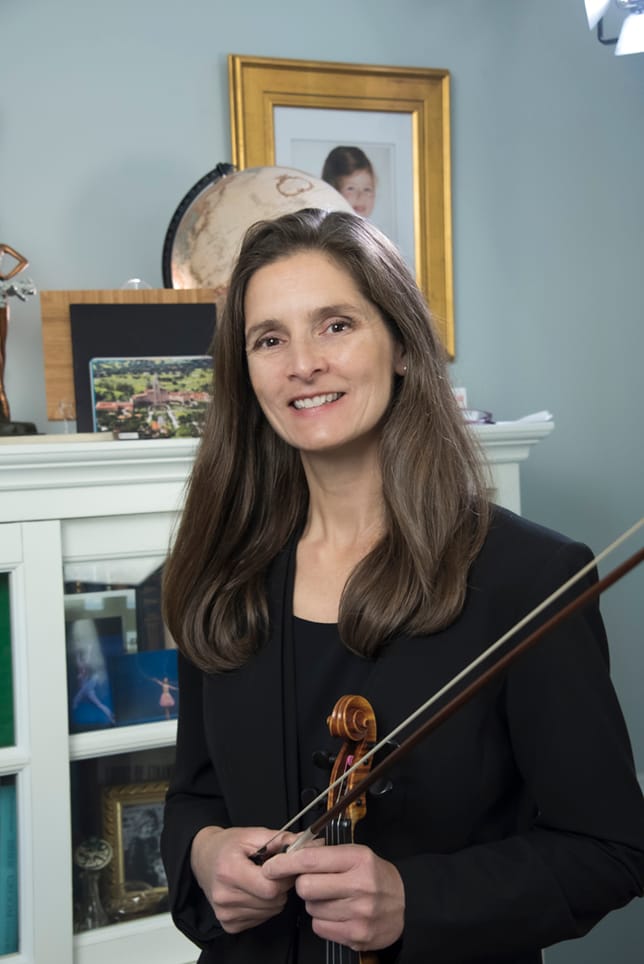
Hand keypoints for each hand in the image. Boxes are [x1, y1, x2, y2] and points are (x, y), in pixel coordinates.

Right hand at [190, 826, 296, 933]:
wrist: (203, 858)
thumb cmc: (226, 846)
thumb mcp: (251, 835)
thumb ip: (279, 839)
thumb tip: (304, 843)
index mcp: (229, 871)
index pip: (270, 888)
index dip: (283, 877)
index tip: (282, 867)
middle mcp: (224, 896)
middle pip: (272, 901)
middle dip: (281, 886)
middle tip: (274, 872)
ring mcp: (225, 914)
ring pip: (270, 912)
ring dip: (273, 897)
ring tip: (262, 880)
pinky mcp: (228, 924)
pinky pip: (261, 919)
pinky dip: (264, 906)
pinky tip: (254, 892)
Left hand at [264, 842, 404, 951]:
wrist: (407, 904)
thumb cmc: (377, 876)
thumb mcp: (358, 855)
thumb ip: (327, 855)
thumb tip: (291, 854)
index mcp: (358, 859)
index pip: (311, 860)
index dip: (285, 863)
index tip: (271, 866)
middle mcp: (359, 885)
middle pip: (306, 887)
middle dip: (304, 885)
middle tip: (315, 883)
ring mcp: (359, 913)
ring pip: (311, 908)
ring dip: (315, 904)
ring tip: (334, 898)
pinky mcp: (357, 935)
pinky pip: (320, 927)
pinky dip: (324, 921)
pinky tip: (339, 914)